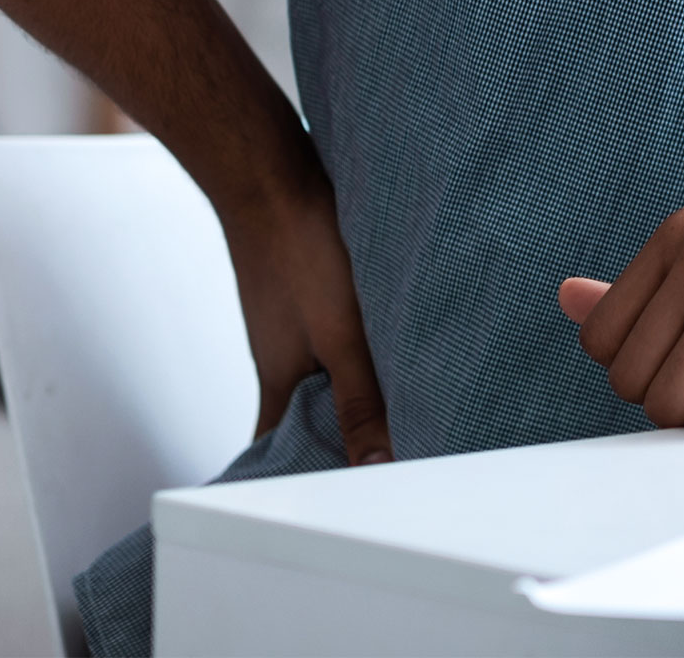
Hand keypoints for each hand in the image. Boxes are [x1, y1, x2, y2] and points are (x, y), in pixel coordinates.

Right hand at [223, 176, 393, 465]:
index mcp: (279, 389)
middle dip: (347, 438)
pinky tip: (396, 336)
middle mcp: (282, 363)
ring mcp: (293, 327)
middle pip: (311, 419)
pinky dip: (361, 347)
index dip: (309, 484)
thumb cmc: (299, 253)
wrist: (270, 177)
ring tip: (413, 400)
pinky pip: (336, 337)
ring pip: (328, 375)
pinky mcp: (308, 294)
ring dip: (361, 389)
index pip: (281, 459)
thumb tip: (376, 465)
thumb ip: (361, 400)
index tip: (346, 505)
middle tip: (401, 455)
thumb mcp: (340, 335)